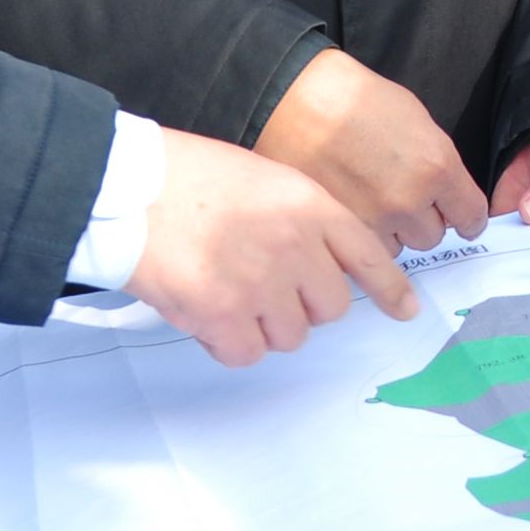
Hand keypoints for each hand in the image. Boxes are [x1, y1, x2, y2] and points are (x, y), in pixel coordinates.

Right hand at [129, 133, 417, 367]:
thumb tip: (316, 267)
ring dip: (265, 325)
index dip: (389, 289)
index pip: (367, 255)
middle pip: (330, 308)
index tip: (406, 310)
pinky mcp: (221, 316)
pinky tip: (208, 314)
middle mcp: (293, 246)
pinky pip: (246, 353)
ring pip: (290, 336)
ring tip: (229, 292)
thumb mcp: (262, 177)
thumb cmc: (186, 176)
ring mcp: (259, 284)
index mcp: (307, 205)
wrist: (123, 186)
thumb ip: (299, 219)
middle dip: (305, 305)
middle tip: (269, 288)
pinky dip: (229, 343)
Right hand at [255, 48, 488, 249]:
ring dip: (392, 232)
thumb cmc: (354, 99)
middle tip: (403, 197)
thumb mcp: (416, 120)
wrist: (295, 101)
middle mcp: (409, 201)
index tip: (462, 219)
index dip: (467, 217)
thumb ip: (437, 164)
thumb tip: (447, 194)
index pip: (471, 215)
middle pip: (433, 236)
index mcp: (436, 167)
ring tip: (371, 202)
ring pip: (400, 248)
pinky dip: (364, 237)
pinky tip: (353, 211)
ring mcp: (373, 221)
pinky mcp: (340, 232)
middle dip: (422, 220)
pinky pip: (366, 252)